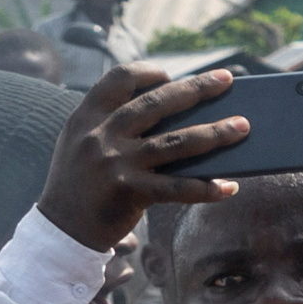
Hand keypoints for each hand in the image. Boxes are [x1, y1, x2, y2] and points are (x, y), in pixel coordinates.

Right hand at [41, 62, 258, 248]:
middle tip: (226, 80)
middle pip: (157, 102)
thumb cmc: (82, 184)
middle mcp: (100, 135)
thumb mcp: (83, 145)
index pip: (119, 79)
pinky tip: (229, 187)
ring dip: (215, 133)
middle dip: (197, 89)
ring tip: (242, 126)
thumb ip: (113, 125)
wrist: (60, 231)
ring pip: (176, 142)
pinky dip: (207, 188)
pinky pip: (178, 188)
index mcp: (87, 117)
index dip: (148, 72)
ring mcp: (115, 163)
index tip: (172, 76)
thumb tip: (176, 113)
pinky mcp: (129, 192)